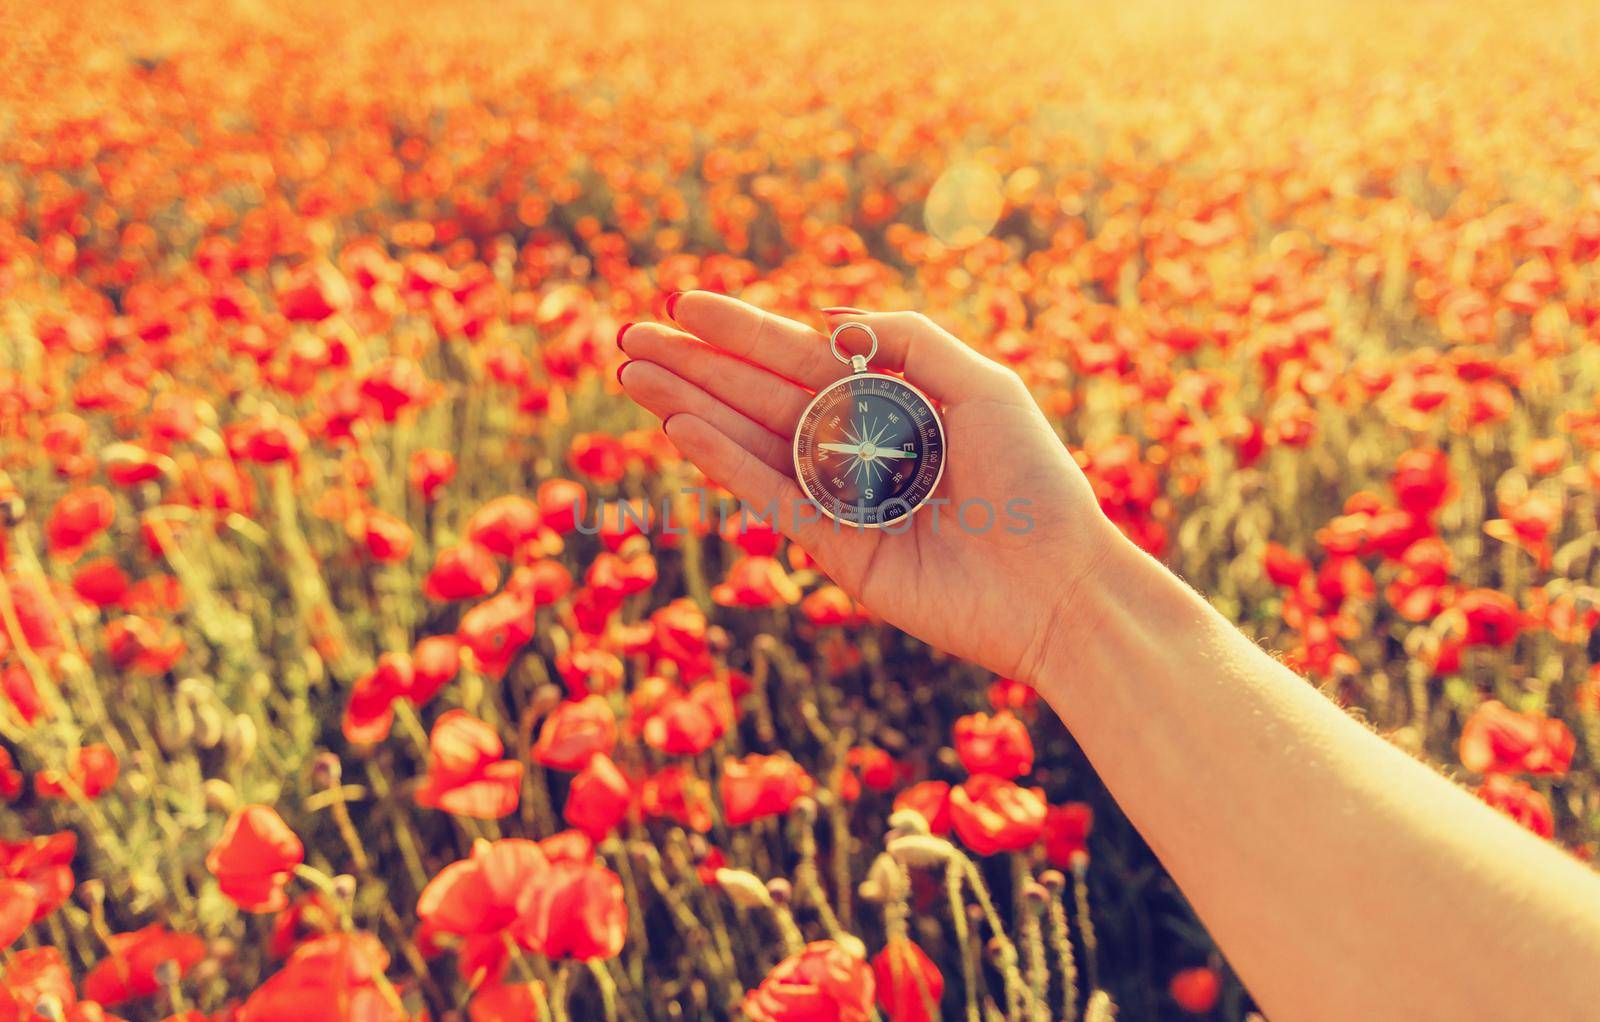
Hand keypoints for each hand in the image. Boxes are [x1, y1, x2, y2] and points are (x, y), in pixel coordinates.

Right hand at [617, 293, 1120, 681]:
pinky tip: (680, 428)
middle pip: (759, 395)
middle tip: (627, 339)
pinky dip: (724, 463)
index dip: (739, 330)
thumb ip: (908, 341)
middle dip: (694, 365)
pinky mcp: (835, 549)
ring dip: (690, 405)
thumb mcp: (984, 385)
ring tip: (632, 374)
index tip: (682, 303)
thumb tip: (822, 317)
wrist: (1059, 584)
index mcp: (891, 401)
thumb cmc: (1036, 480)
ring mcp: (841, 499)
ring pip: (750, 441)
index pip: (799, 356)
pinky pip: (769, 497)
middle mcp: (857, 446)